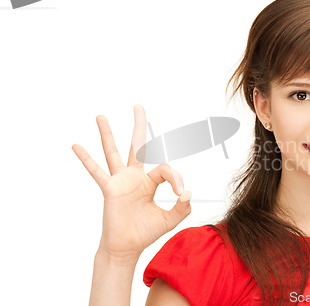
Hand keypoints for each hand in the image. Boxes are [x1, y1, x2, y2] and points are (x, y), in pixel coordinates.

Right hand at [72, 105, 190, 260]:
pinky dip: (86, 159)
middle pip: (137, 146)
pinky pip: (97, 172)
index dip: (176, 179)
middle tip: (138, 106)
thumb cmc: (146, 232)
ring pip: (114, 152)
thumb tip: (189, 193)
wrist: (127, 247)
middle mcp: (134, 177)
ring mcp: (120, 181)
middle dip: (139, 126)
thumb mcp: (169, 220)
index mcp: (150, 182)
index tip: (180, 194)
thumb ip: (182, 208)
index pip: (165, 169)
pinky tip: (76, 146)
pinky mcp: (110, 190)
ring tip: (101, 116)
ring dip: (107, 134)